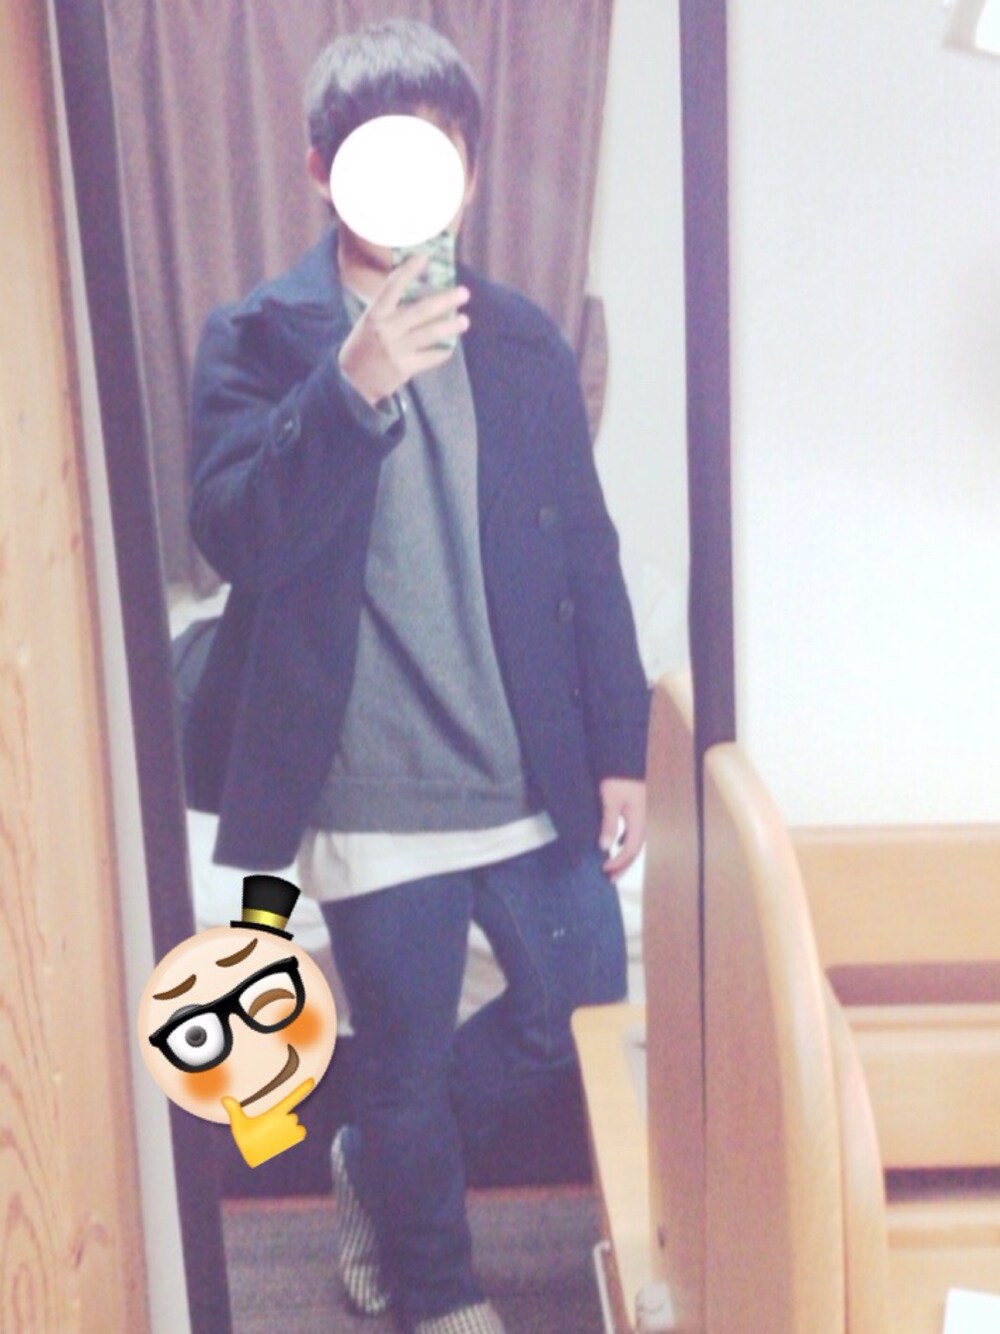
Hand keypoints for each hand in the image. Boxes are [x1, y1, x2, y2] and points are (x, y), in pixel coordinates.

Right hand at [222, 1077, 313, 1168]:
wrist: (254, 1161)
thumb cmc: (246, 1142)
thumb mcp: (238, 1125)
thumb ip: (234, 1110)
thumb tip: (224, 1098)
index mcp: (275, 1114)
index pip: (292, 1097)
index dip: (302, 1088)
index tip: (312, 1080)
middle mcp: (286, 1121)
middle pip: (291, 1114)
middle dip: (284, 1119)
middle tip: (270, 1129)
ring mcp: (291, 1131)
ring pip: (295, 1123)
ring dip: (289, 1126)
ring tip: (276, 1135)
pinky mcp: (294, 1140)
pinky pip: (300, 1132)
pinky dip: (296, 1132)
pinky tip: (285, 1138)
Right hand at [338, 253, 470, 405]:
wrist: (352, 383)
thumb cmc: (363, 347)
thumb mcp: (369, 323)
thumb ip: (389, 309)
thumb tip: (418, 292)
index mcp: (375, 314)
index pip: (392, 287)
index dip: (408, 270)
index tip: (424, 257)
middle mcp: (386, 329)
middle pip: (421, 311)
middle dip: (445, 301)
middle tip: (464, 293)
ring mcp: (396, 349)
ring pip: (430, 334)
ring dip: (450, 326)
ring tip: (464, 320)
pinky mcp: (405, 368)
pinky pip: (430, 357)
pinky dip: (442, 351)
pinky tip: (450, 346)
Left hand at [598, 777, 646, 878]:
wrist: (624, 758)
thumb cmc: (618, 778)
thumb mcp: (611, 801)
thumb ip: (609, 824)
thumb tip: (605, 847)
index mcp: (639, 821)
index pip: (630, 849)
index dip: (618, 862)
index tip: (604, 869)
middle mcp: (643, 821)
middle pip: (635, 850)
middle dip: (623, 866)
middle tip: (611, 879)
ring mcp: (641, 816)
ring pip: (634, 842)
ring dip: (624, 856)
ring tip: (612, 867)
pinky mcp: (636, 810)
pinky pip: (632, 832)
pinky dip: (624, 842)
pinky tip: (615, 844)